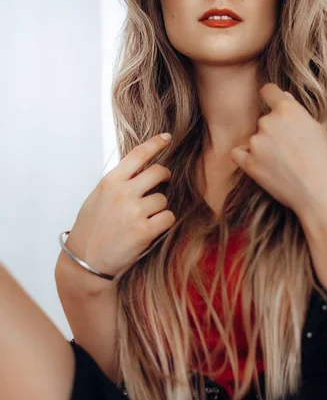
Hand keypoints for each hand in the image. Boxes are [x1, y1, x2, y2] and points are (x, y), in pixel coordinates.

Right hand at [66, 134, 174, 278]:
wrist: (85, 262)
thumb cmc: (90, 229)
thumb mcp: (97, 197)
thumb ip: (118, 182)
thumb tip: (140, 169)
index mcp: (110, 182)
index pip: (138, 155)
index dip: (155, 144)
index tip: (167, 138)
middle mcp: (123, 193)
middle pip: (159, 172)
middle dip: (165, 177)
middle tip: (163, 183)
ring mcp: (134, 211)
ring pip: (163, 199)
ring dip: (159, 208)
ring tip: (144, 219)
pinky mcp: (144, 231)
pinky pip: (168, 217)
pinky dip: (163, 223)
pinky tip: (151, 229)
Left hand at [230, 83, 326, 218]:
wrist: (322, 195)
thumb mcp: (318, 129)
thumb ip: (296, 112)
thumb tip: (283, 98)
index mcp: (288, 109)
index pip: (268, 91)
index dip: (271, 98)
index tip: (273, 104)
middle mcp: (268, 122)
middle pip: (264, 120)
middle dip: (274, 130)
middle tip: (291, 149)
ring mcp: (256, 143)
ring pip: (255, 138)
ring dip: (264, 146)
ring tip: (284, 163)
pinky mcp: (249, 163)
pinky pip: (239, 153)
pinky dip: (247, 157)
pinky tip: (263, 166)